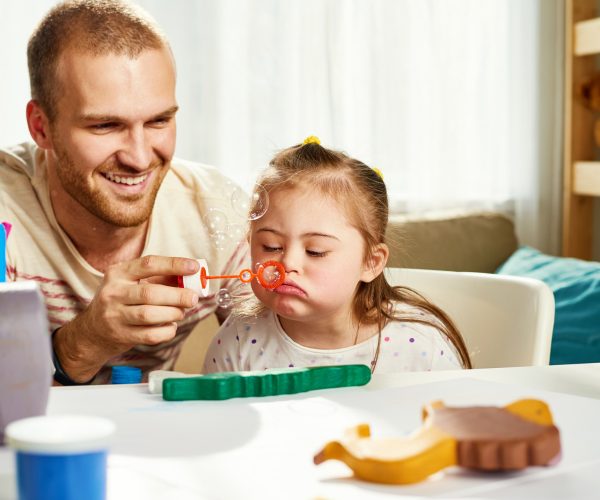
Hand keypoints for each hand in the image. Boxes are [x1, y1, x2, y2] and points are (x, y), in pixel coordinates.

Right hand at [53, 255, 199, 382]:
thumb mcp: (133, 283)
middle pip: (150, 293)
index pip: (149, 264)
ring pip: (150, 315)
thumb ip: (160, 278)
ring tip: (181, 312)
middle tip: (193, 297)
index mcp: (118, 273)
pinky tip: (170, 326)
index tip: (194, 267)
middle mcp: (113, 293)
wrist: (93, 331)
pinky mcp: (120, 335)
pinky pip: (150, 335)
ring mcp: (114, 316)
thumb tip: (191, 275)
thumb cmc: (121, 301)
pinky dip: (166, 331)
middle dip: (177, 295)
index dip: (174, 264)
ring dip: (173, 313)